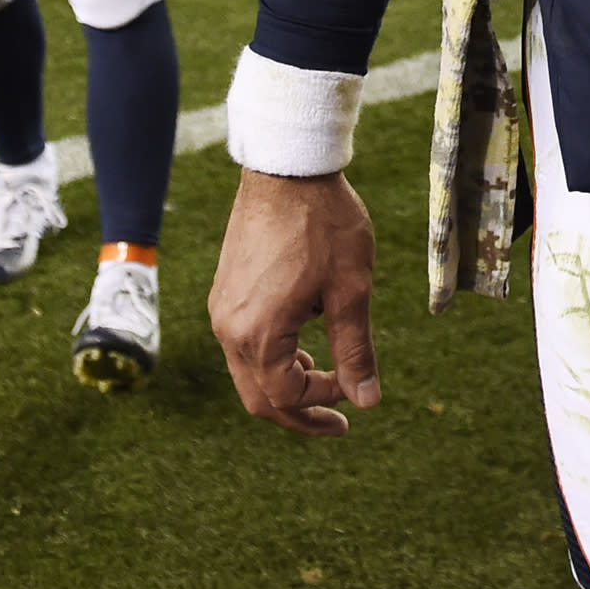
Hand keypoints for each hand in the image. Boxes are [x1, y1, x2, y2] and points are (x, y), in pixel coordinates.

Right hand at [209, 168, 380, 436]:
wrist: (287, 168)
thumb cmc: (324, 224)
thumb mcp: (351, 289)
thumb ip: (356, 350)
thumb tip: (368, 402)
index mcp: (259, 334)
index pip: (287, 396)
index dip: (324, 401)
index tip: (357, 387)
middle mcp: (229, 329)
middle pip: (258, 397)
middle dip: (300, 411)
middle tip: (338, 421)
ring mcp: (222, 309)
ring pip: (248, 373)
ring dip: (285, 384)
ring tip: (325, 376)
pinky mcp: (224, 292)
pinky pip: (243, 344)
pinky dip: (272, 358)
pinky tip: (304, 342)